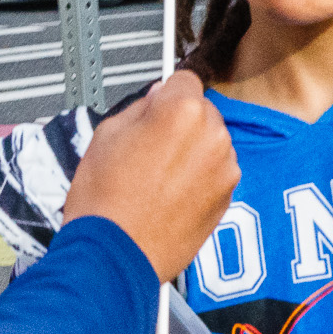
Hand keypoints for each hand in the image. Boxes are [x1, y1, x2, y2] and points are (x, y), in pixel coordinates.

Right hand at [63, 71, 238, 281]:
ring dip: (191, 152)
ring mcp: (224, 169)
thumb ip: (138, 109)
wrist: (117, 253)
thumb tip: (155, 100)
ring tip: (155, 177)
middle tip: (147, 148)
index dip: (164, 93)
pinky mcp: (227, 197)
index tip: (155, 105)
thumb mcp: (105, 135)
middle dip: (179, 123)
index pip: (183, 79)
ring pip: (209, 143)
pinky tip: (168, 195)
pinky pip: (214, 173)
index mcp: (181, 112)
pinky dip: (197, 178)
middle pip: (200, 111)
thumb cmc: (105, 201)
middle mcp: (212, 136)